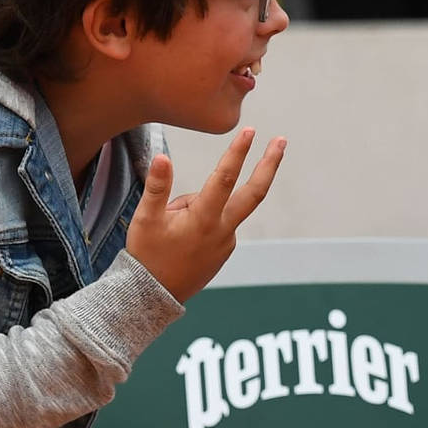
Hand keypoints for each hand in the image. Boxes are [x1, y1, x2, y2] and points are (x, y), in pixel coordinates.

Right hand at [126, 130, 284, 301]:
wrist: (153, 296)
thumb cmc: (147, 256)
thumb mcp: (145, 219)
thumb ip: (156, 187)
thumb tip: (162, 156)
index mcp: (203, 220)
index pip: (224, 179)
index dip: (237, 153)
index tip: (250, 132)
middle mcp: (222, 231)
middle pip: (253, 192)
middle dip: (268, 165)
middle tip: (281, 141)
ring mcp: (227, 242)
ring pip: (219, 207)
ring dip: (200, 203)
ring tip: (167, 227)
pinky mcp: (225, 251)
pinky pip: (216, 222)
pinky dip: (201, 218)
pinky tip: (180, 237)